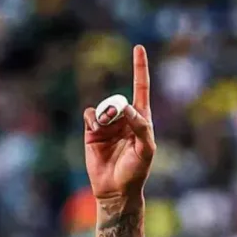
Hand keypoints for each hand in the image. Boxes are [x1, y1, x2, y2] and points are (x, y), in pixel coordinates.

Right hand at [84, 45, 155, 199]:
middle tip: (117, 124)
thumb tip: (127, 107)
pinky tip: (95, 129)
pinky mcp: (92, 131)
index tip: (138, 48)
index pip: (141, 88)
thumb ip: (141, 127)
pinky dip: (93, 118)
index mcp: (142, 119)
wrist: (116, 188)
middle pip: (119, 100)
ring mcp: (108, 124)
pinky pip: (90, 114)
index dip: (140, 68)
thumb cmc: (137, 170)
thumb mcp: (146, 149)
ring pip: (103, 107)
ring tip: (106, 131)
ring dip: (105, 117)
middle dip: (117, 111)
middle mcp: (125, 118)